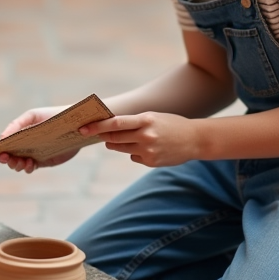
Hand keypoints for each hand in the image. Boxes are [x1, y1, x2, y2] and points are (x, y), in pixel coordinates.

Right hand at [0, 106, 76, 173]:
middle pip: (9, 156)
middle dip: (6, 159)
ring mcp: (32, 154)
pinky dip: (27, 168)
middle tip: (7, 158)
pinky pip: (30, 168)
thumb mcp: (32, 116)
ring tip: (19, 161)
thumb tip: (1, 137)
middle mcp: (23, 145)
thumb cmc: (53, 116)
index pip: (3, 145)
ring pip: (18, 164)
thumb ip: (16, 125)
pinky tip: (30, 163)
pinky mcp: (43, 161)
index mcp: (18, 133)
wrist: (76, 124)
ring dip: (16, 165)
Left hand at [80, 112, 197, 167]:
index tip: (83, 128)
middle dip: (102, 136)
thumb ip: (133, 122)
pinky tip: (147, 148)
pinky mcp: (151, 162)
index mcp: (146, 120)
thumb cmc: (171, 124)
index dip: (97, 126)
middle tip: (90, 132)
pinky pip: (133, 156)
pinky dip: (134, 152)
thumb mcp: (153, 117)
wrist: (195, 139)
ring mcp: (148, 151)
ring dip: (115, 144)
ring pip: (121, 148)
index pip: (115, 124)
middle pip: (114, 138)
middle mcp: (146, 136)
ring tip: (120, 139)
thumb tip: (109, 128)